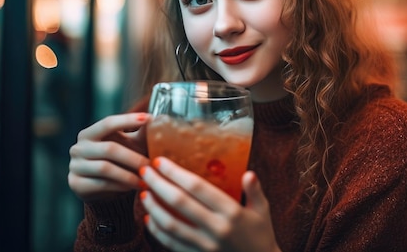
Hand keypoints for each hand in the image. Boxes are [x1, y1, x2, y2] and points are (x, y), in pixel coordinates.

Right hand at [68, 112, 150, 201]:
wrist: (104, 188)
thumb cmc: (119, 160)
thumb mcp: (130, 145)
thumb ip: (141, 132)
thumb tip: (161, 118)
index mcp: (89, 133)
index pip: (108, 123)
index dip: (127, 120)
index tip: (148, 118)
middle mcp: (78, 148)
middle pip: (109, 149)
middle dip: (133, 157)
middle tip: (152, 165)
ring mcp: (75, 166)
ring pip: (105, 168)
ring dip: (129, 175)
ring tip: (146, 179)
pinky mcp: (76, 184)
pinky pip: (101, 184)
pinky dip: (120, 186)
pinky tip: (134, 187)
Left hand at [139, 158, 280, 251]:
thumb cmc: (261, 235)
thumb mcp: (262, 211)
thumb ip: (255, 191)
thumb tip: (249, 173)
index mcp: (232, 212)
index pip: (197, 188)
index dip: (176, 173)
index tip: (160, 161)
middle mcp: (216, 228)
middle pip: (179, 202)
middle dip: (158, 184)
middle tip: (144, 171)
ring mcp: (205, 245)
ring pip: (171, 225)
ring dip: (154, 207)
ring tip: (144, 193)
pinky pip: (171, 244)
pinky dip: (157, 231)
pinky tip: (149, 218)